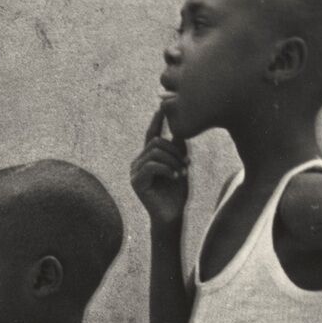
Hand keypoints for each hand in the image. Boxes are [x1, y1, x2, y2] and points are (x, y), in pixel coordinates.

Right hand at [130, 103, 189, 227]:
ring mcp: (134, 171)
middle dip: (175, 151)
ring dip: (173, 161)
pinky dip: (167, 169)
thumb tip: (179, 129)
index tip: (162, 107)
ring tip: (181, 172)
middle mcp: (138, 162)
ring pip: (155, 152)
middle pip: (155, 142)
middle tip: (187, 164)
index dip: (157, 121)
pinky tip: (174, 177)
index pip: (151, 134)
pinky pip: (152, 165)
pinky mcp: (136, 181)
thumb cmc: (176, 193)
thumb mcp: (180, 166)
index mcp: (147, 157)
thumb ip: (178, 149)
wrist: (172, 216)